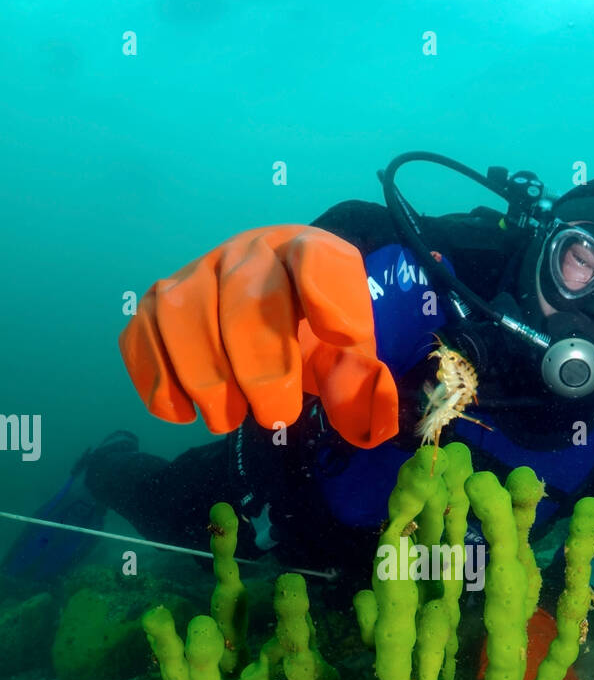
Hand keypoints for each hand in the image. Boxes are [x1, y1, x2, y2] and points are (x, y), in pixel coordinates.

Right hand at [119, 225, 399, 447]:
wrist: (271, 307)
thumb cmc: (312, 329)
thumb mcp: (347, 350)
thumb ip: (359, 382)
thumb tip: (367, 426)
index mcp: (303, 254)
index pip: (314, 259)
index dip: (326, 297)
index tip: (342, 338)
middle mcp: (244, 253)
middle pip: (243, 302)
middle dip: (259, 371)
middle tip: (276, 418)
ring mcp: (193, 274)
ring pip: (179, 315)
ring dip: (204, 379)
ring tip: (228, 419)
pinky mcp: (154, 304)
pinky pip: (139, 334)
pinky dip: (155, 380)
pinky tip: (184, 412)